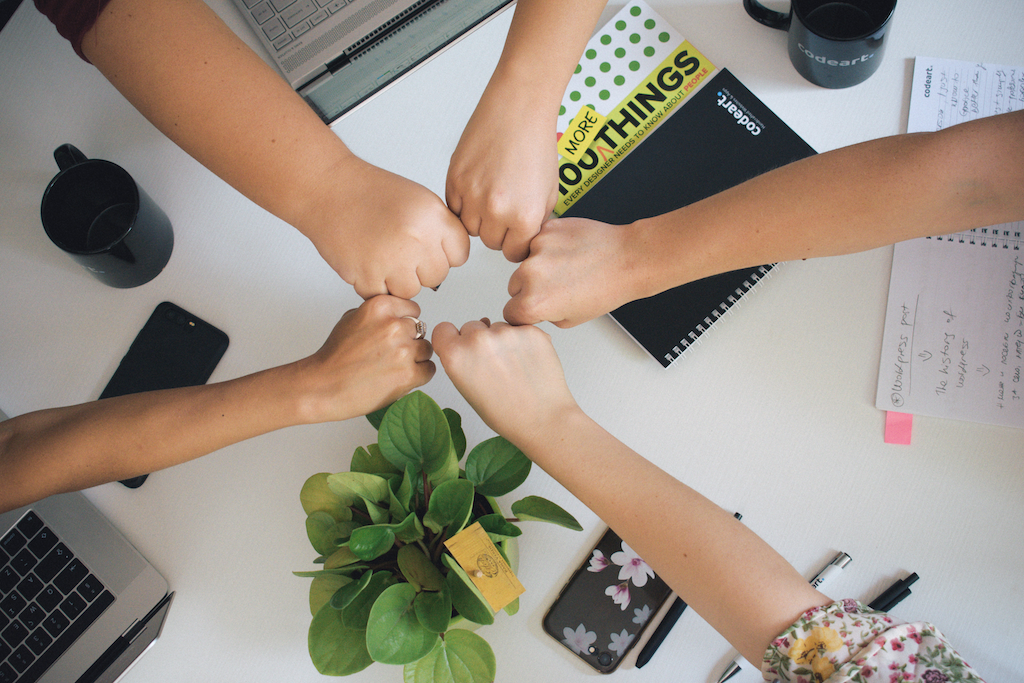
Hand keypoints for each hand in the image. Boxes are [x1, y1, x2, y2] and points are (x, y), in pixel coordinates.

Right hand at [294, 296, 435, 421]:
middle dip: (410, 342)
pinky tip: (399, 378)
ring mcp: (403, 350)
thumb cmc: (334, 357)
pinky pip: (429, 370)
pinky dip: (418, 375)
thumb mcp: (351, 318)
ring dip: (416, 359)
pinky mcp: (408, 374)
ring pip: (427, 350)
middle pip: (421, 330)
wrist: (323, 386)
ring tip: (393, 367)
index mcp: (380, 307)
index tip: (396, 334)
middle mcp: (394, 326)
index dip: (405, 323)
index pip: (413, 309)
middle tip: (391, 355)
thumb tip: (399, 314)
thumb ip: (378, 313)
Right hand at [310, 160, 470, 298]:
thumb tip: (452, 258)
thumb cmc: (371, 192)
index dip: (444, 253)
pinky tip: (368, 261)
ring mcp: (391, 260)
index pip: (460, 254)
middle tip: (401, 250)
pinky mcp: (367, 276)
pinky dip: (374, 285)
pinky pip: (383, 296)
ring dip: (398, 280)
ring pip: (412, 291)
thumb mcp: (419, 200)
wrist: (329, 189)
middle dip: (421, 268)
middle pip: (437, 276)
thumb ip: (440, 229)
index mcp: (433, 217)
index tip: (430, 247)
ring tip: (382, 255)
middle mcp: (416, 239)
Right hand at [431, 319, 576, 447]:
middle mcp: (478, 339)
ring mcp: (506, 332)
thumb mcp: (467, 390)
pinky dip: (523, 340)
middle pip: (471, 326)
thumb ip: (459, 361)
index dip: (452, 339)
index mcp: (456, 355)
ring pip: (497, 326)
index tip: (461, 347)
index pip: (443, 329)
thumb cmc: (506, 413)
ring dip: (502, 340)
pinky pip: (520, 328)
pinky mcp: (530, 330)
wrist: (543, 419)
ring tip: (514, 367)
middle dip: (479, 341)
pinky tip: (528, 362)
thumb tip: (465, 339)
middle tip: (493, 365)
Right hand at [446, 83, 558, 262]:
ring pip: (469, 228)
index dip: (516, 242)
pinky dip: (464, 202)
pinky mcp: (454, 179)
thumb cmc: (536, 142)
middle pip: (490, 243)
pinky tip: (479, 185)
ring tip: (491, 194)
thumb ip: (536, 221)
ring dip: (479, 218)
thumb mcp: (549, 192)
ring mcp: (472, 195)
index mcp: (524, 216)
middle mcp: (496, 210)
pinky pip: (454, 208)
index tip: (516, 232)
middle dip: (498, 230)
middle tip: (505, 207)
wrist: (519, 108)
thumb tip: (523, 240)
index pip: (514, 252)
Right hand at [504, 217, 646, 326]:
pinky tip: (568, 252)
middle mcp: (530, 274)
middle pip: (514, 286)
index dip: (524, 313)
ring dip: (538, 266)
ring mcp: (537, 248)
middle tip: (557, 287)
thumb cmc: (607, 289)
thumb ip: (543, 315)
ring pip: (524, 262)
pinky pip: (537, 242)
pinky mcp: (546, 229)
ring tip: (567, 268)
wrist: (627, 258)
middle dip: (529, 288)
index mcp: (534, 302)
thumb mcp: (570, 319)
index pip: (510, 312)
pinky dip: (549, 247)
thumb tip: (530, 307)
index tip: (534, 309)